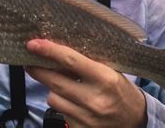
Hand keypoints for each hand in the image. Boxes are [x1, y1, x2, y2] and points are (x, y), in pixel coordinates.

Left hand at [25, 39, 146, 127]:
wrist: (135, 119)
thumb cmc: (119, 88)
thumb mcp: (109, 70)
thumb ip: (85, 62)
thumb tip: (55, 49)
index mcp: (105, 78)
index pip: (70, 60)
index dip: (49, 51)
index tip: (32, 44)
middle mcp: (95, 99)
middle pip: (54, 81)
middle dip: (37, 69)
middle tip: (30, 60)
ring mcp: (87, 118)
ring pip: (53, 98)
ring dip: (52, 89)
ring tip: (60, 83)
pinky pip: (60, 113)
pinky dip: (61, 104)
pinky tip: (71, 100)